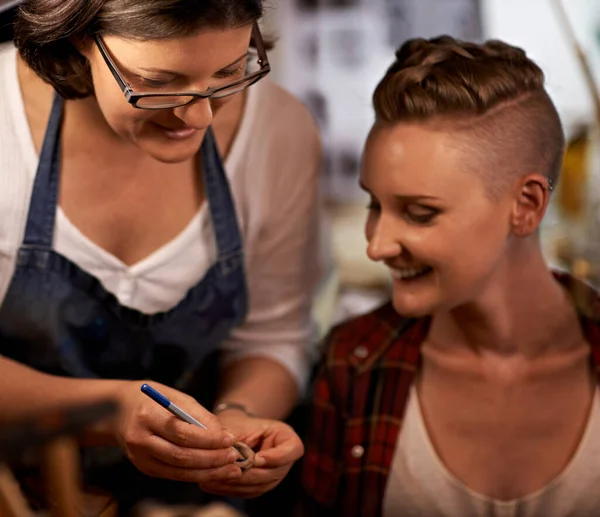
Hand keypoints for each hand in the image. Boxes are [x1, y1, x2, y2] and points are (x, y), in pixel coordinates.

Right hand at [114, 381, 240, 483]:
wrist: (119, 411)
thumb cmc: (155, 399)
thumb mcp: (176, 397)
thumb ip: (199, 415)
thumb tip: (223, 434)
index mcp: (148, 416)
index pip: (181, 432)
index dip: (208, 439)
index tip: (229, 439)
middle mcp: (140, 439)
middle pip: (180, 456)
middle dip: (211, 459)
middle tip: (234, 457)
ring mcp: (140, 457)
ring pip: (177, 471)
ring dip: (207, 472)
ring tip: (230, 469)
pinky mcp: (144, 468)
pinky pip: (173, 475)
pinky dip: (196, 475)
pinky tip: (214, 472)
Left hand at [199, 410, 303, 497]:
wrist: (235, 431)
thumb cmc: (239, 424)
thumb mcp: (241, 426)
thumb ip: (238, 441)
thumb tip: (232, 458)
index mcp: (287, 438)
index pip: (293, 450)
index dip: (277, 457)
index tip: (257, 458)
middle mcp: (284, 460)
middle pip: (273, 472)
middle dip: (250, 473)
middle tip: (229, 471)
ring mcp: (274, 475)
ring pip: (260, 485)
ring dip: (238, 483)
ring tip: (216, 477)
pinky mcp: (260, 486)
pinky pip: (249, 491)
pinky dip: (232, 488)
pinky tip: (215, 483)